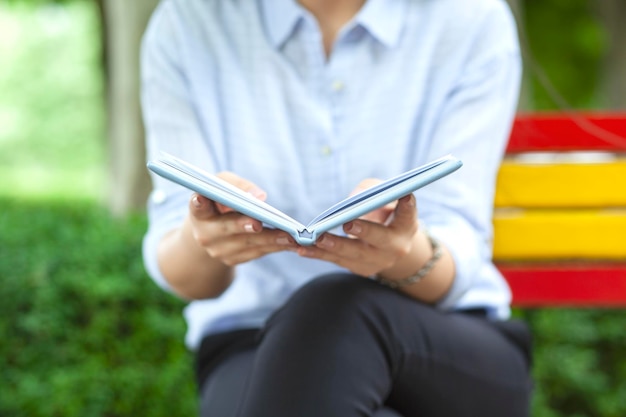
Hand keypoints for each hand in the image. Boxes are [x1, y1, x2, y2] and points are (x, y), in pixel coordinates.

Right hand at [187, 172, 297, 265]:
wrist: (213, 230)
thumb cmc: (222, 201)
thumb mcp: (224, 186)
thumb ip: (238, 185)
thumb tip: (260, 197)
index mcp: (200, 211)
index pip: (197, 206)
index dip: (198, 203)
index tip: (200, 198)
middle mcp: (205, 233)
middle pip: (226, 228)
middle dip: (243, 225)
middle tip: (258, 223)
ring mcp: (218, 250)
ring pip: (247, 244)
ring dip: (270, 240)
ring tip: (290, 236)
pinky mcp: (232, 260)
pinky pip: (257, 253)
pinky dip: (275, 247)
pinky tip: (291, 243)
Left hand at [297, 193, 418, 276]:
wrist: (389, 246)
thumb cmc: (383, 211)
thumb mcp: (384, 198)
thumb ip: (372, 191)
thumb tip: (353, 199)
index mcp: (405, 226)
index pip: (408, 215)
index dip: (407, 207)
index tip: (406, 197)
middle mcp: (395, 247)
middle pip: (379, 240)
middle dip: (364, 232)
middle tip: (348, 224)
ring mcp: (376, 261)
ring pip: (353, 254)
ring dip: (332, 247)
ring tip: (315, 239)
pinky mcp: (358, 268)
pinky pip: (336, 260)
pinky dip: (318, 254)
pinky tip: (301, 249)